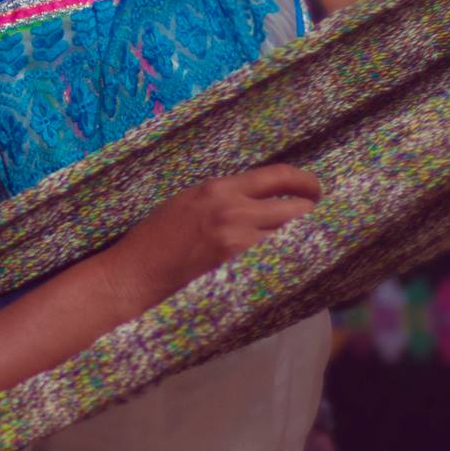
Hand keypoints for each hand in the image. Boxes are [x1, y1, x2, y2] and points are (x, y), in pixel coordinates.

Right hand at [97, 164, 322, 318]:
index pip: (277, 176)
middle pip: (296, 208)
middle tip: (312, 227)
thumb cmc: (154, 241)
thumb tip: (262, 201)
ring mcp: (237, 240)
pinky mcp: (237, 268)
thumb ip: (223, 199)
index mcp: (217, 188)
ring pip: (292, 238)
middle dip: (308, 218)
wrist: (133, 275)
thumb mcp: (187, 203)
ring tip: (298, 252)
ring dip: (298, 244)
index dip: (305, 182)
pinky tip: (283, 270)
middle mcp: (232, 209)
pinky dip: (285, 265)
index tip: (316, 191)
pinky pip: (277, 262)